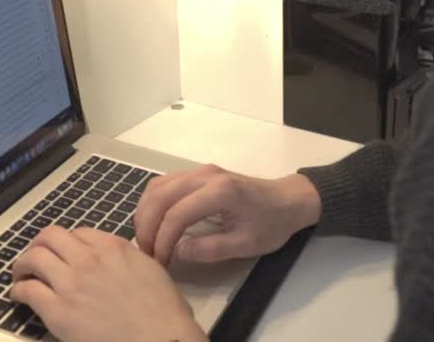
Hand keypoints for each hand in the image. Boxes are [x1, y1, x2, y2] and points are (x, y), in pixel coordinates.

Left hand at [11, 227, 204, 341]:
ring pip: (34, 257)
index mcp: (115, 248)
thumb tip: (116, 263)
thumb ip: (129, 259)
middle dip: (38, 244)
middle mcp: (90, 259)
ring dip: (23, 265)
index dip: (67, 243)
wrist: (159, 340)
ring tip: (21, 275)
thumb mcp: (151, 271)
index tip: (63, 253)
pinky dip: (19, 291)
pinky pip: (28, 290)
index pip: (79, 233)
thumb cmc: (164, 315)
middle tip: (35, 257)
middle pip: (50, 236)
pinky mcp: (58, 310)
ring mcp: (72, 283)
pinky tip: (19, 296)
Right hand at [135, 166, 320, 267]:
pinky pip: (164, 184)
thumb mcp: (246, 244)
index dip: (163, 240)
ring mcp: (199, 171)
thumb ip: (211, 249)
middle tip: (146, 254)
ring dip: (145, 214)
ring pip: (157, 187)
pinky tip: (154, 224)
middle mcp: (205, 175)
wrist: (287, 200)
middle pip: (160, 196)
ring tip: (147, 241)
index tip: (161, 262)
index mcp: (220, 191)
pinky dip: (153, 204)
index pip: (177, 214)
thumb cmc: (271, 223)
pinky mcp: (196, 174)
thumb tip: (178, 252)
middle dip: (147, 227)